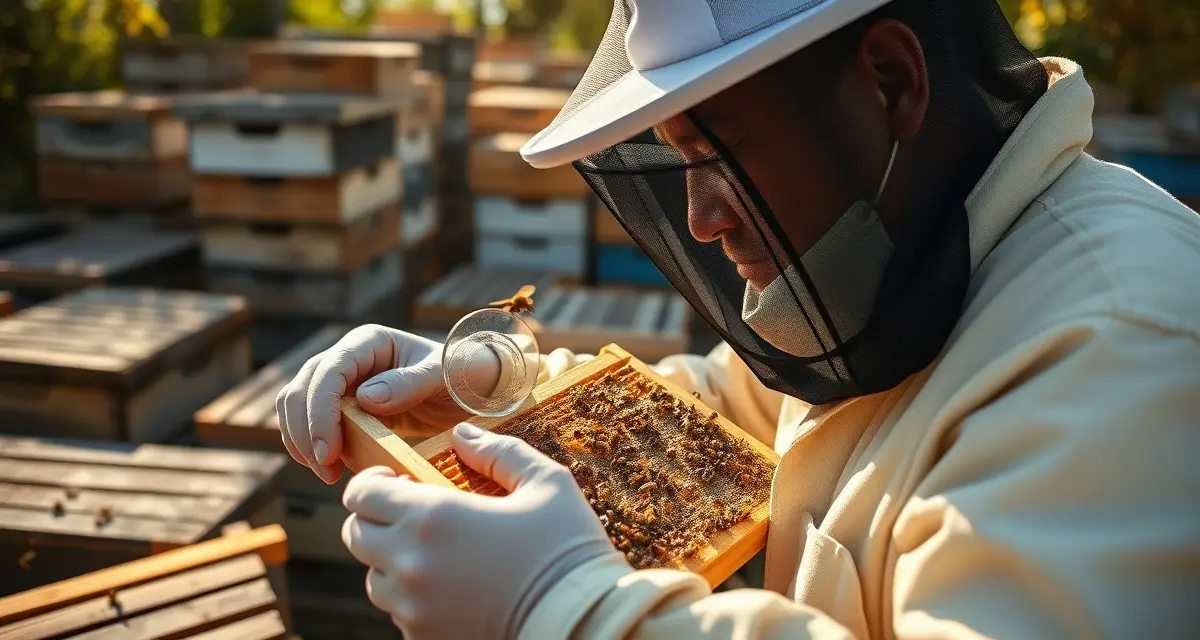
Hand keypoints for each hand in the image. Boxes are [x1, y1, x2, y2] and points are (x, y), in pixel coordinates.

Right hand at [276, 324, 502, 483]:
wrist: (476, 388)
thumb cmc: (467, 374)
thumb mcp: (448, 376)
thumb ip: (411, 383)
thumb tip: (365, 397)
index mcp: (371, 341)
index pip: (329, 371)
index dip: (320, 411)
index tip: (329, 450)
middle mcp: (351, 357)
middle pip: (303, 388)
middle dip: (305, 430)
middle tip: (326, 470)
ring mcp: (345, 382)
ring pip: (298, 405)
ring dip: (302, 440)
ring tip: (327, 474)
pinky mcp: (346, 406)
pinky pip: (312, 422)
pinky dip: (311, 444)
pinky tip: (330, 467)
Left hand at [341, 423, 627, 639]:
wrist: (582, 620)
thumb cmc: (566, 547)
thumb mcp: (545, 483)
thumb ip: (498, 452)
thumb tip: (462, 435)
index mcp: (433, 515)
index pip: (361, 494)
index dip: (374, 482)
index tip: (400, 481)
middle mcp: (411, 562)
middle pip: (356, 535)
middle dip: (377, 519)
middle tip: (413, 513)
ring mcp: (414, 606)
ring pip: (374, 578)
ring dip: (392, 560)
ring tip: (435, 552)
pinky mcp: (424, 637)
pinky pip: (398, 612)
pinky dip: (413, 597)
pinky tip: (452, 585)